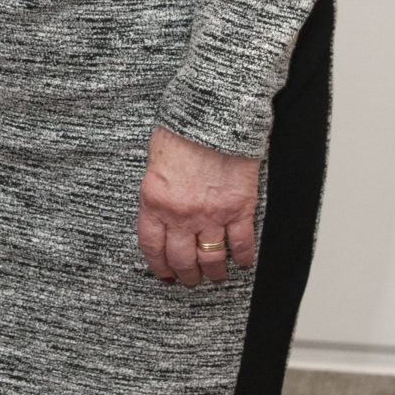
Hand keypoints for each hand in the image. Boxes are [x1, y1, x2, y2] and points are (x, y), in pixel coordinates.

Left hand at [136, 126, 260, 287]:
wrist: (212, 114)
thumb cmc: (183, 130)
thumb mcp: (155, 163)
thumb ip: (158, 192)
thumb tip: (161, 210)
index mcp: (154, 201)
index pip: (152, 247)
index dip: (159, 266)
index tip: (165, 275)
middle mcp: (180, 214)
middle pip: (181, 259)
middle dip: (186, 275)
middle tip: (190, 280)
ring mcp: (211, 214)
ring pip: (211, 258)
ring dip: (213, 272)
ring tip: (216, 277)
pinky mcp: (238, 208)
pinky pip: (240, 243)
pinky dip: (242, 257)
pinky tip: (242, 263)